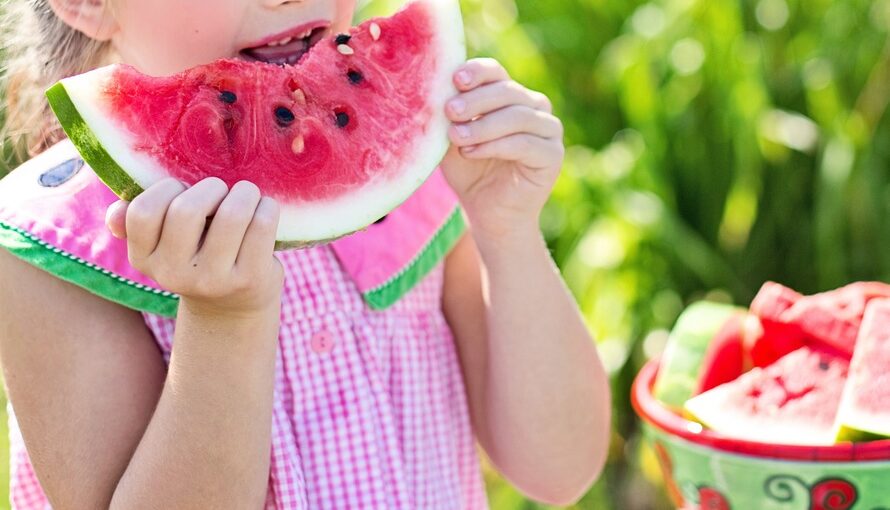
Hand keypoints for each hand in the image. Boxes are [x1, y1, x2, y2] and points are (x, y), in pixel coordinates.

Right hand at [105, 178, 283, 316]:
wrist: (233, 306)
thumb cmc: (197, 255)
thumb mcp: (163, 244)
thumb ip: (137, 223)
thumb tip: (115, 214)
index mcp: (144, 258)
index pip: (143, 212)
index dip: (167, 189)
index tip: (184, 191)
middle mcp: (174, 274)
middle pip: (187, 210)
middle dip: (211, 188)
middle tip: (222, 192)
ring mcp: (214, 280)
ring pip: (232, 214)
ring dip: (245, 193)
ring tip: (247, 196)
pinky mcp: (250, 280)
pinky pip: (262, 225)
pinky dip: (267, 208)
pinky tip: (265, 210)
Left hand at [441, 58, 564, 241]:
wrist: (488, 213)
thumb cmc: (469, 172)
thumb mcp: (453, 139)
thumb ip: (450, 115)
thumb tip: (436, 89)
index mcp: (510, 95)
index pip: (495, 72)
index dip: (477, 72)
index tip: (455, 79)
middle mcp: (534, 107)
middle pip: (507, 91)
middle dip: (475, 100)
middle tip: (449, 111)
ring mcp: (548, 129)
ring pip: (517, 116)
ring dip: (483, 126)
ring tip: (456, 137)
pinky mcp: (553, 154)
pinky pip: (525, 143)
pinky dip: (495, 145)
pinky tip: (471, 152)